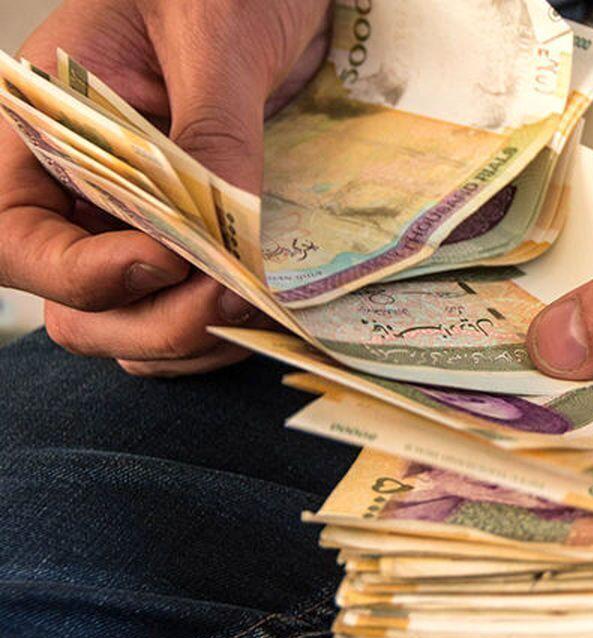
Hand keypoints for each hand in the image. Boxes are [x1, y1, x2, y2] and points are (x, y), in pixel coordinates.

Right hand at [0, 0, 330, 375]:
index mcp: (39, 126)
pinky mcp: (186, 235)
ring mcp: (130, 218)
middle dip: (152, 321)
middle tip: (230, 298)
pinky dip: (216, 325)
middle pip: (77, 306)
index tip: (170, 263)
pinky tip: (260, 308)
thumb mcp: (211, 38)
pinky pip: (181, 307)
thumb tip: (223, 230)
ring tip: (252, 306)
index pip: (17, 240)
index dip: (86, 276)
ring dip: (189, 337)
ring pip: (131, 323)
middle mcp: (73, 186)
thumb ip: (211, 133)